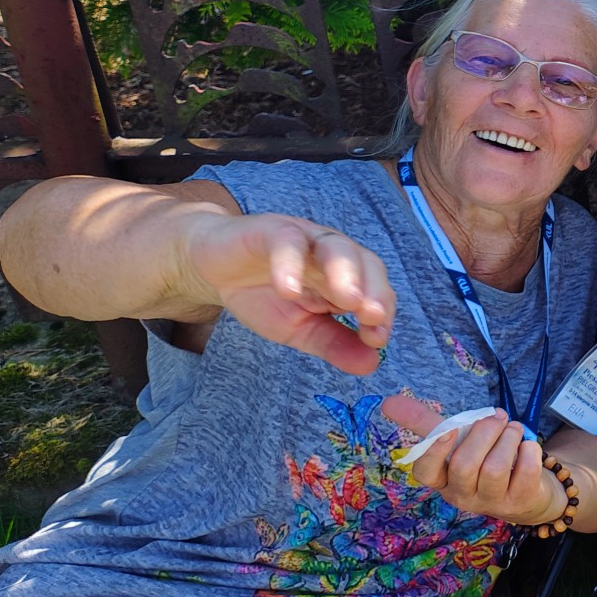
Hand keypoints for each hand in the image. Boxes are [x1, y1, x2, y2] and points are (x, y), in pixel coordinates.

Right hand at [182, 211, 394, 375]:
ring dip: (346, 273)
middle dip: (374, 291)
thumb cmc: (263, 296)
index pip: (376, 291)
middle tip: (373, 318)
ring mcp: (306, 240)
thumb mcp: (300, 329)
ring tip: (349, 300)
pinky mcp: (272, 231)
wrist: (215, 269)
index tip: (378, 340)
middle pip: (367, 265)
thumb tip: (372, 365)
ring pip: (336, 248)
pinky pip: (287, 242)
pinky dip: (290, 264)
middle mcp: (334, 256)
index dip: (381, 312)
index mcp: (346, 280)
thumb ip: (334, 344)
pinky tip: (289, 290)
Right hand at [382, 395, 568, 526]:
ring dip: (508, 438)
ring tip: (514, 430)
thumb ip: (426, 423)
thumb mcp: (457, 440)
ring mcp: (491, 502)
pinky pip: (525, 471)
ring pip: (494, 468)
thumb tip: (387, 401)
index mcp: (442, 479)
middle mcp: (462, 495)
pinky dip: (529, 451)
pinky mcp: (520, 501)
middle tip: (498, 418)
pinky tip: (527, 448)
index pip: (426, 473)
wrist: (528, 489)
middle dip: (483, 433)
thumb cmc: (485, 458)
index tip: (450, 428)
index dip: (435, 451)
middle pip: (464, 465)